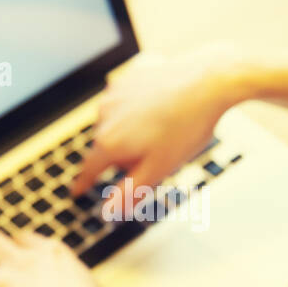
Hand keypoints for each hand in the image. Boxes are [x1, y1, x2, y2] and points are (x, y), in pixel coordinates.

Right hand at [72, 42, 243, 217]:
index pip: (90, 169)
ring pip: (118, 120)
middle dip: (126, 153)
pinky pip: (131, 97)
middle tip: (159, 152)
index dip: (84, 182)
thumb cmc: (187, 127)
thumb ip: (130, 192)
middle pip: (108, 144)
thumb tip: (107, 212)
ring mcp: (116, 91)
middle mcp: (104, 114)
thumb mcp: (159, 169)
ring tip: (167, 126)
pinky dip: (143, 105)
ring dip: (133, 128)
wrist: (210, 81)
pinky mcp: (131, 74)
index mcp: (109, 141)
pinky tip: (166, 105)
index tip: (77, 191)